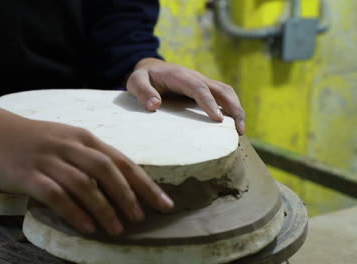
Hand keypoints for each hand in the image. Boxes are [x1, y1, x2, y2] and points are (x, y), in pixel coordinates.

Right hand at [0, 108, 173, 235]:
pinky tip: (87, 227)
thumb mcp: (68, 141)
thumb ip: (91, 158)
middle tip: (141, 219)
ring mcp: (49, 159)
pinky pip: (56, 195)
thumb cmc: (36, 140)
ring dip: (104, 208)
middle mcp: (70, 146)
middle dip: (129, 196)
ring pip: (84, 184)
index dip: (145, 184)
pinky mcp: (29, 174)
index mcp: (84, 138)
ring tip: (117, 229)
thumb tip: (121, 186)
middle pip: (108, 170)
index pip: (121, 161)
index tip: (163, 204)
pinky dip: (74, 212)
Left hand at [126, 58, 245, 134]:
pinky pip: (222, 96)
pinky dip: (232, 108)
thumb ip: (143, 92)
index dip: (209, 103)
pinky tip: (233, 125)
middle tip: (239, 130)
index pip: (199, 88)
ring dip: (237, 109)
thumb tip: (154, 106)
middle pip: (221, 89)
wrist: (150, 68)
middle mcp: (195, 77)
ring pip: (226, 92)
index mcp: (180, 76)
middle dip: (233, 108)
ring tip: (241, 131)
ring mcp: (202, 82)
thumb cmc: (143, 77)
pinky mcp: (205, 89)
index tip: (218, 119)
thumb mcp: (136, 82)